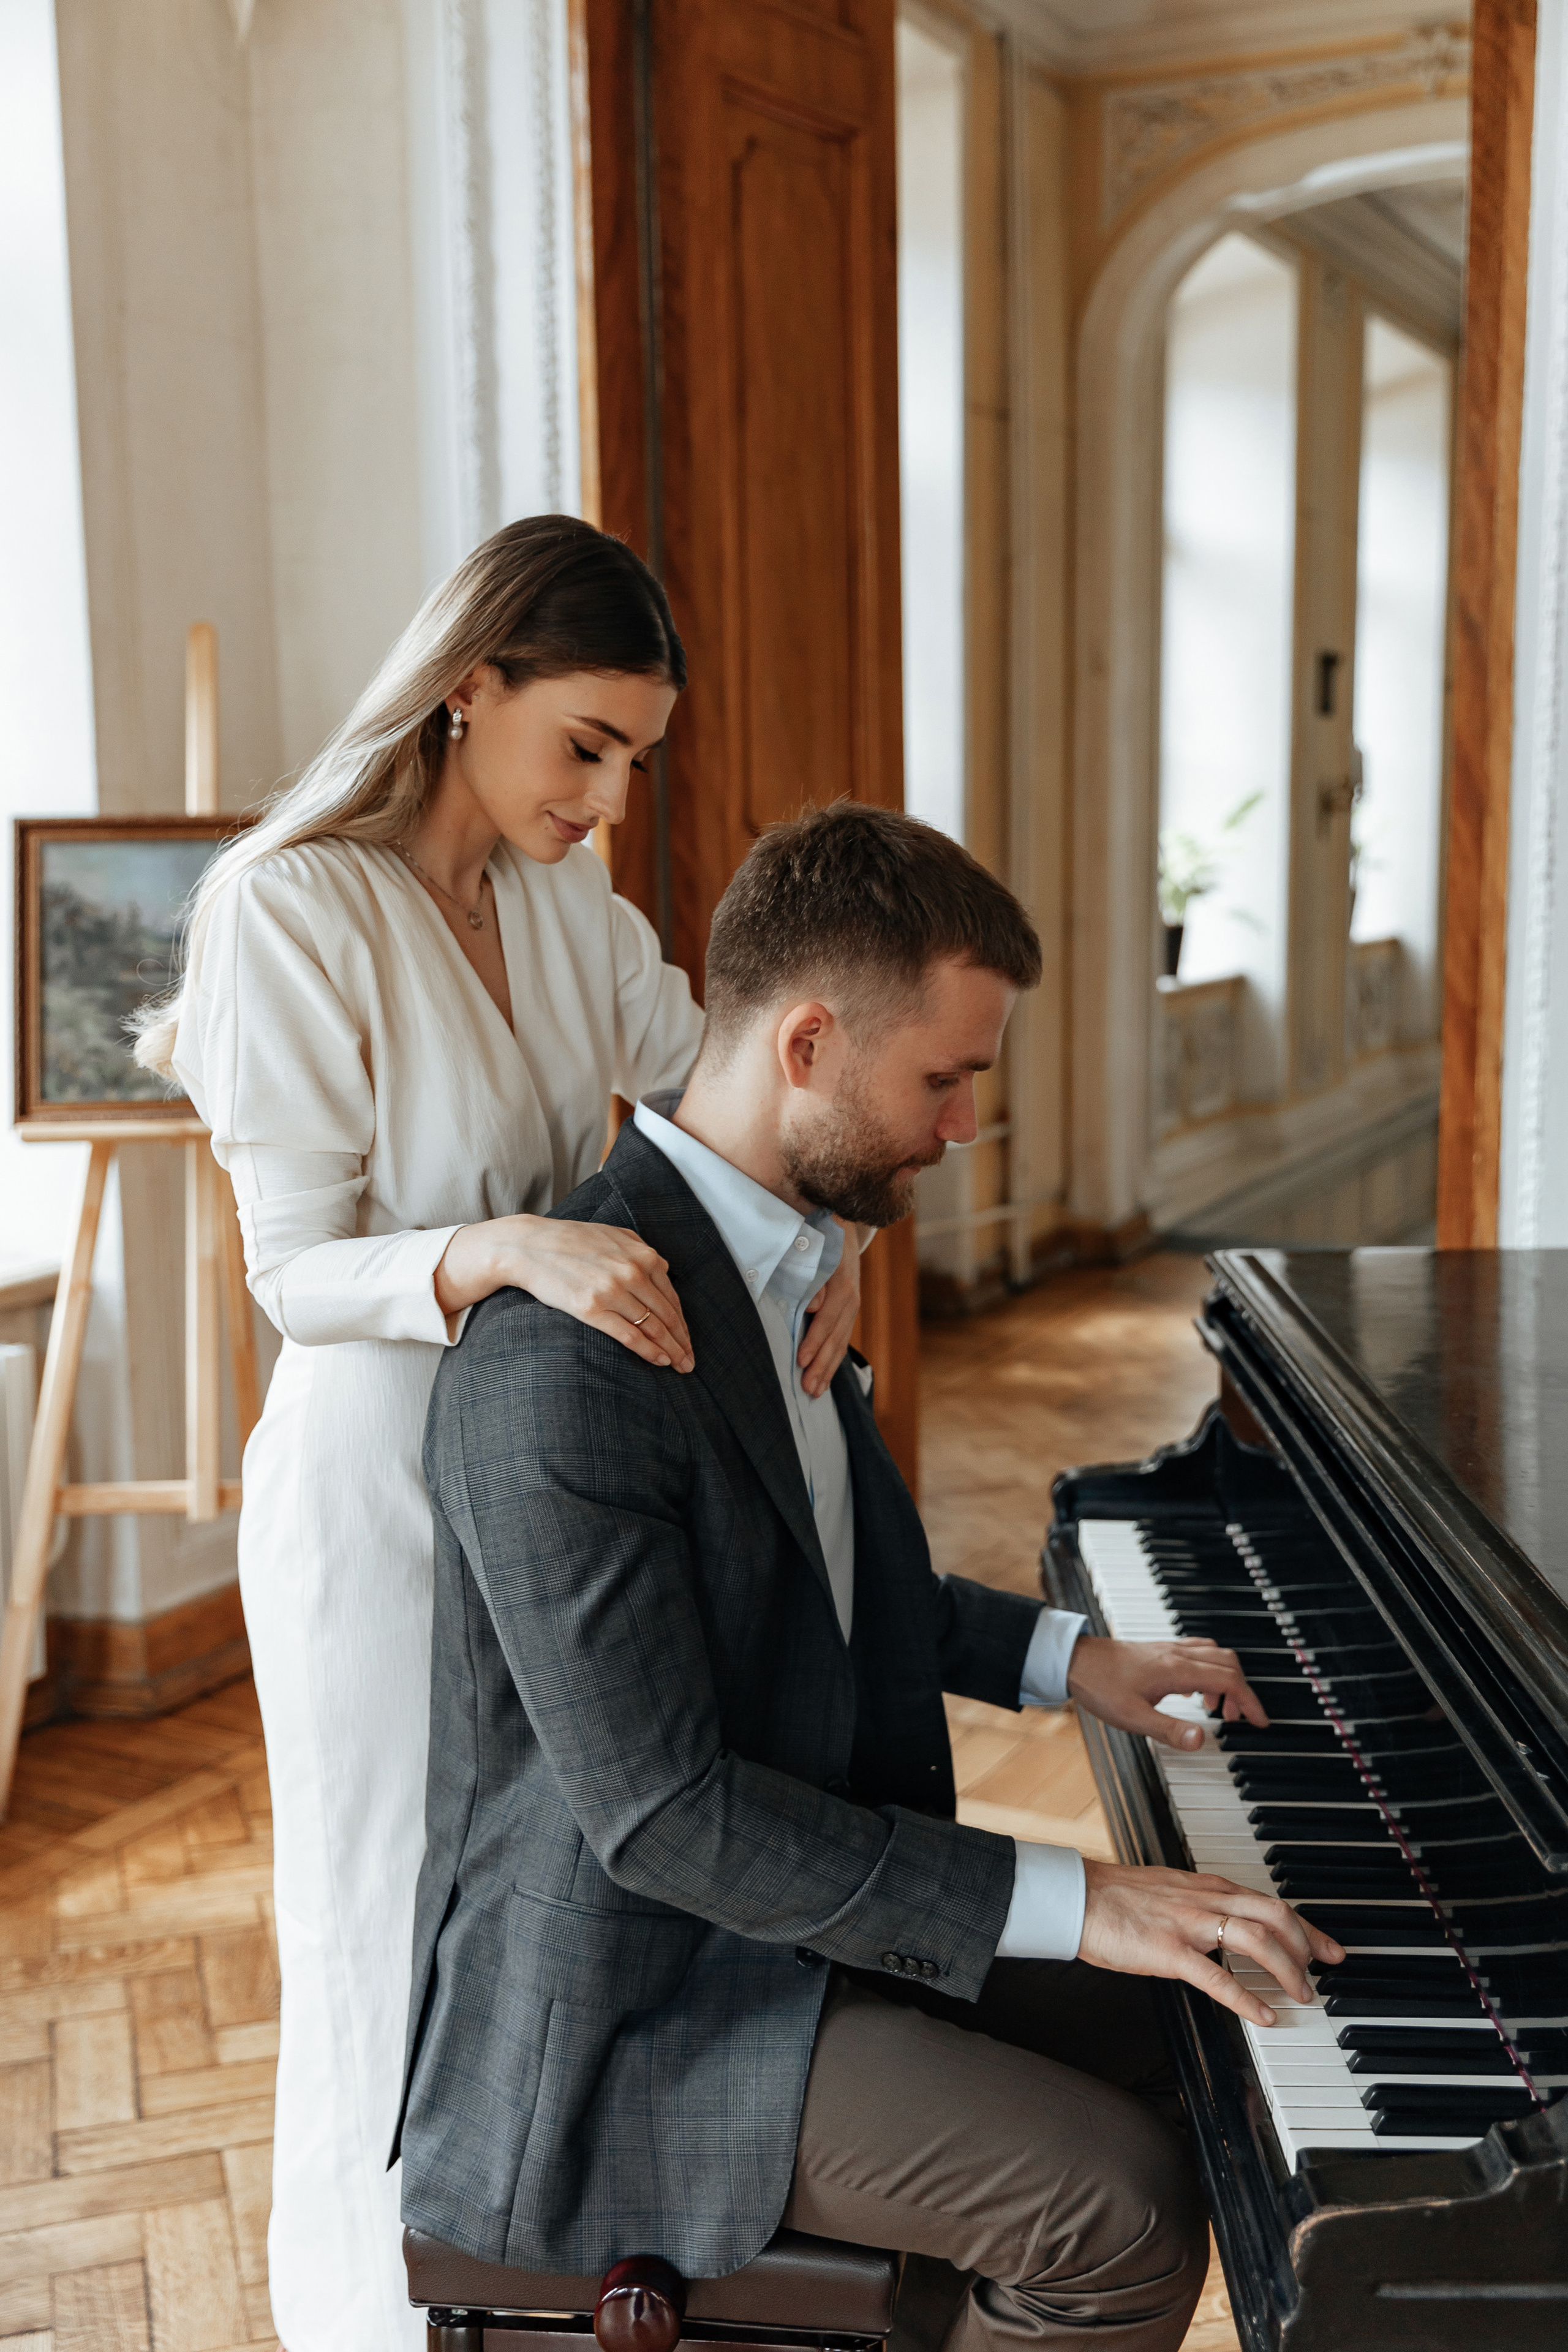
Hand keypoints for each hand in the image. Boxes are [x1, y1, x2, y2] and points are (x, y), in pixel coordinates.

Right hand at [435, 1215, 694, 1370]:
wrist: (528, 1246)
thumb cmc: (569, 1240)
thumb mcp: (612, 1234)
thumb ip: (639, 1249)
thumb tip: (662, 1266)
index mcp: (642, 1255)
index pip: (672, 1296)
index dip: (683, 1322)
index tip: (688, 1340)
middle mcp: (632, 1271)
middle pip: (668, 1314)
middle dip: (683, 1341)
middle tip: (691, 1361)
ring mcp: (613, 1290)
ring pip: (653, 1327)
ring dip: (671, 1350)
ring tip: (681, 1366)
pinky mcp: (592, 1308)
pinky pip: (630, 1335)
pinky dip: (649, 1351)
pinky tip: (660, 1361)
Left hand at [796, 1220, 862, 1397]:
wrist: (840, 1226)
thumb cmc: (819, 1239)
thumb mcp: (814, 1250)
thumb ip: (811, 1278)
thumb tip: (812, 1306)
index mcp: (842, 1285)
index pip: (827, 1319)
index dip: (814, 1341)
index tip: (800, 1360)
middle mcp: (851, 1300)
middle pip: (836, 1338)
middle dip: (821, 1365)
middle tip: (807, 1389)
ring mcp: (852, 1308)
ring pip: (841, 1344)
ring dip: (827, 1369)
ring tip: (814, 1392)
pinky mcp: (848, 1314)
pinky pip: (842, 1341)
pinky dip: (832, 1362)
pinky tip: (824, 1380)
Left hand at [1067, 1635, 1267, 1750]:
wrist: (1073, 1659)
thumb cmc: (1099, 1685)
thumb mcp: (1133, 1717)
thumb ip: (1169, 1730)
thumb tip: (1201, 1741)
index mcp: (1176, 1670)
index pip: (1228, 1680)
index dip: (1249, 1701)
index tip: (1259, 1721)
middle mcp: (1177, 1655)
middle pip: (1227, 1664)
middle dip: (1242, 1692)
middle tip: (1240, 1720)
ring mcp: (1168, 1650)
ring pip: (1214, 1655)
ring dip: (1226, 1679)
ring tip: (1218, 1710)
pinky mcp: (1158, 1651)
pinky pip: (1196, 1653)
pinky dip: (1208, 1670)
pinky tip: (1195, 1691)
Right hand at [1079, 1859, 1344, 2026]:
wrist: (1079, 1896)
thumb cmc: (1118, 1897)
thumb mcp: (1171, 1891)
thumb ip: (1202, 1905)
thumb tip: (1226, 1925)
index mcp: (1208, 1886)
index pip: (1270, 1902)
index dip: (1306, 1927)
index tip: (1327, 1947)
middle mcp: (1206, 1899)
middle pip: (1275, 1916)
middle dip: (1307, 1945)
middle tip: (1324, 1972)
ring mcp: (1189, 1924)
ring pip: (1257, 1940)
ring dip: (1286, 1970)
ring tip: (1300, 1995)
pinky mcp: (1169, 1950)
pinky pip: (1218, 1977)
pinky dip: (1247, 1998)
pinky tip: (1263, 2016)